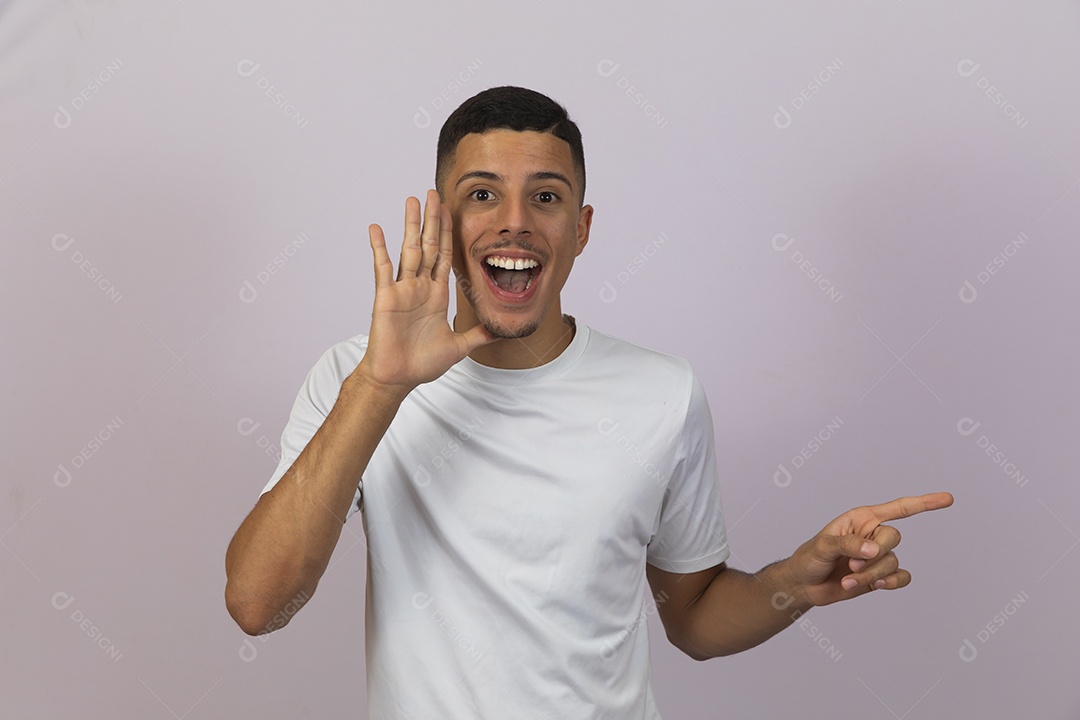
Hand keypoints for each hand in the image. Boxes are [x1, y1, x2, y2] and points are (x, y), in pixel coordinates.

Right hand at [356, 190, 495, 392]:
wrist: (398, 378)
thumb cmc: (422, 364)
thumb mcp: (459, 347)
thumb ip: (478, 335)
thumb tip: (501, 331)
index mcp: (437, 294)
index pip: (445, 256)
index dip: (449, 234)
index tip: (451, 212)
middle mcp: (420, 287)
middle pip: (429, 245)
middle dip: (433, 220)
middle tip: (434, 193)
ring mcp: (402, 290)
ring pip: (409, 250)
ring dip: (411, 225)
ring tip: (412, 200)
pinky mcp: (386, 298)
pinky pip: (383, 268)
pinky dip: (379, 248)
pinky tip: (377, 228)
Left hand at [782, 492, 953, 607]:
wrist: (805, 585)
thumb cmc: (810, 558)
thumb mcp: (823, 546)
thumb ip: (848, 544)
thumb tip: (873, 549)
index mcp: (862, 519)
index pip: (898, 508)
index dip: (924, 503)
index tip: (948, 499)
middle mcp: (873, 534)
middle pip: (894, 537)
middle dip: (875, 554)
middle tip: (851, 564)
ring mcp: (877, 556)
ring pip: (893, 562)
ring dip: (872, 574)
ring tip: (848, 579)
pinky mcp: (879, 576)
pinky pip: (900, 577)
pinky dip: (890, 583)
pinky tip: (875, 586)